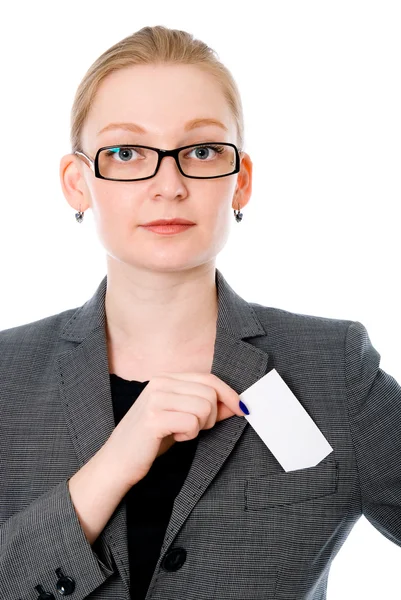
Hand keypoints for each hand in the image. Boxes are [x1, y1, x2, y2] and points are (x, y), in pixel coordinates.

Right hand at [105, 371, 244, 486]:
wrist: (118, 462)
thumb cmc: (151, 440)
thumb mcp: (181, 418)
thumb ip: (206, 408)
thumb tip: (236, 404)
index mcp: (165, 378)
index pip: (208, 378)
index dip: (229, 394)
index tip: (242, 409)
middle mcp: (160, 383)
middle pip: (209, 392)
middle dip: (211, 416)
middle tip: (195, 429)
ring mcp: (156, 399)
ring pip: (203, 406)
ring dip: (199, 426)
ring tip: (181, 432)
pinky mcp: (154, 418)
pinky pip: (192, 422)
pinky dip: (189, 435)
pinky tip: (174, 437)